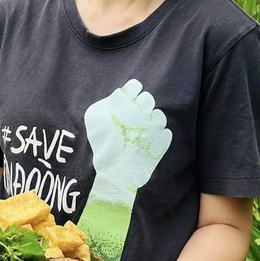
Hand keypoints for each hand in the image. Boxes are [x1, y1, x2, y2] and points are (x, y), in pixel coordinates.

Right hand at [83, 79, 171, 203]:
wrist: (113, 174)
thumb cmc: (101, 145)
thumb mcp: (94, 118)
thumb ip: (107, 103)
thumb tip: (119, 96)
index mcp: (123, 104)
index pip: (135, 86)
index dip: (132, 93)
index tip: (129, 102)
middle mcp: (139, 112)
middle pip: (148, 98)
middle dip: (142, 107)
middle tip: (134, 119)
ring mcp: (153, 126)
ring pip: (159, 115)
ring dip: (151, 122)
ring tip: (142, 133)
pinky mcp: (162, 141)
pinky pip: (166, 132)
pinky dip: (158, 137)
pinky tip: (147, 143)